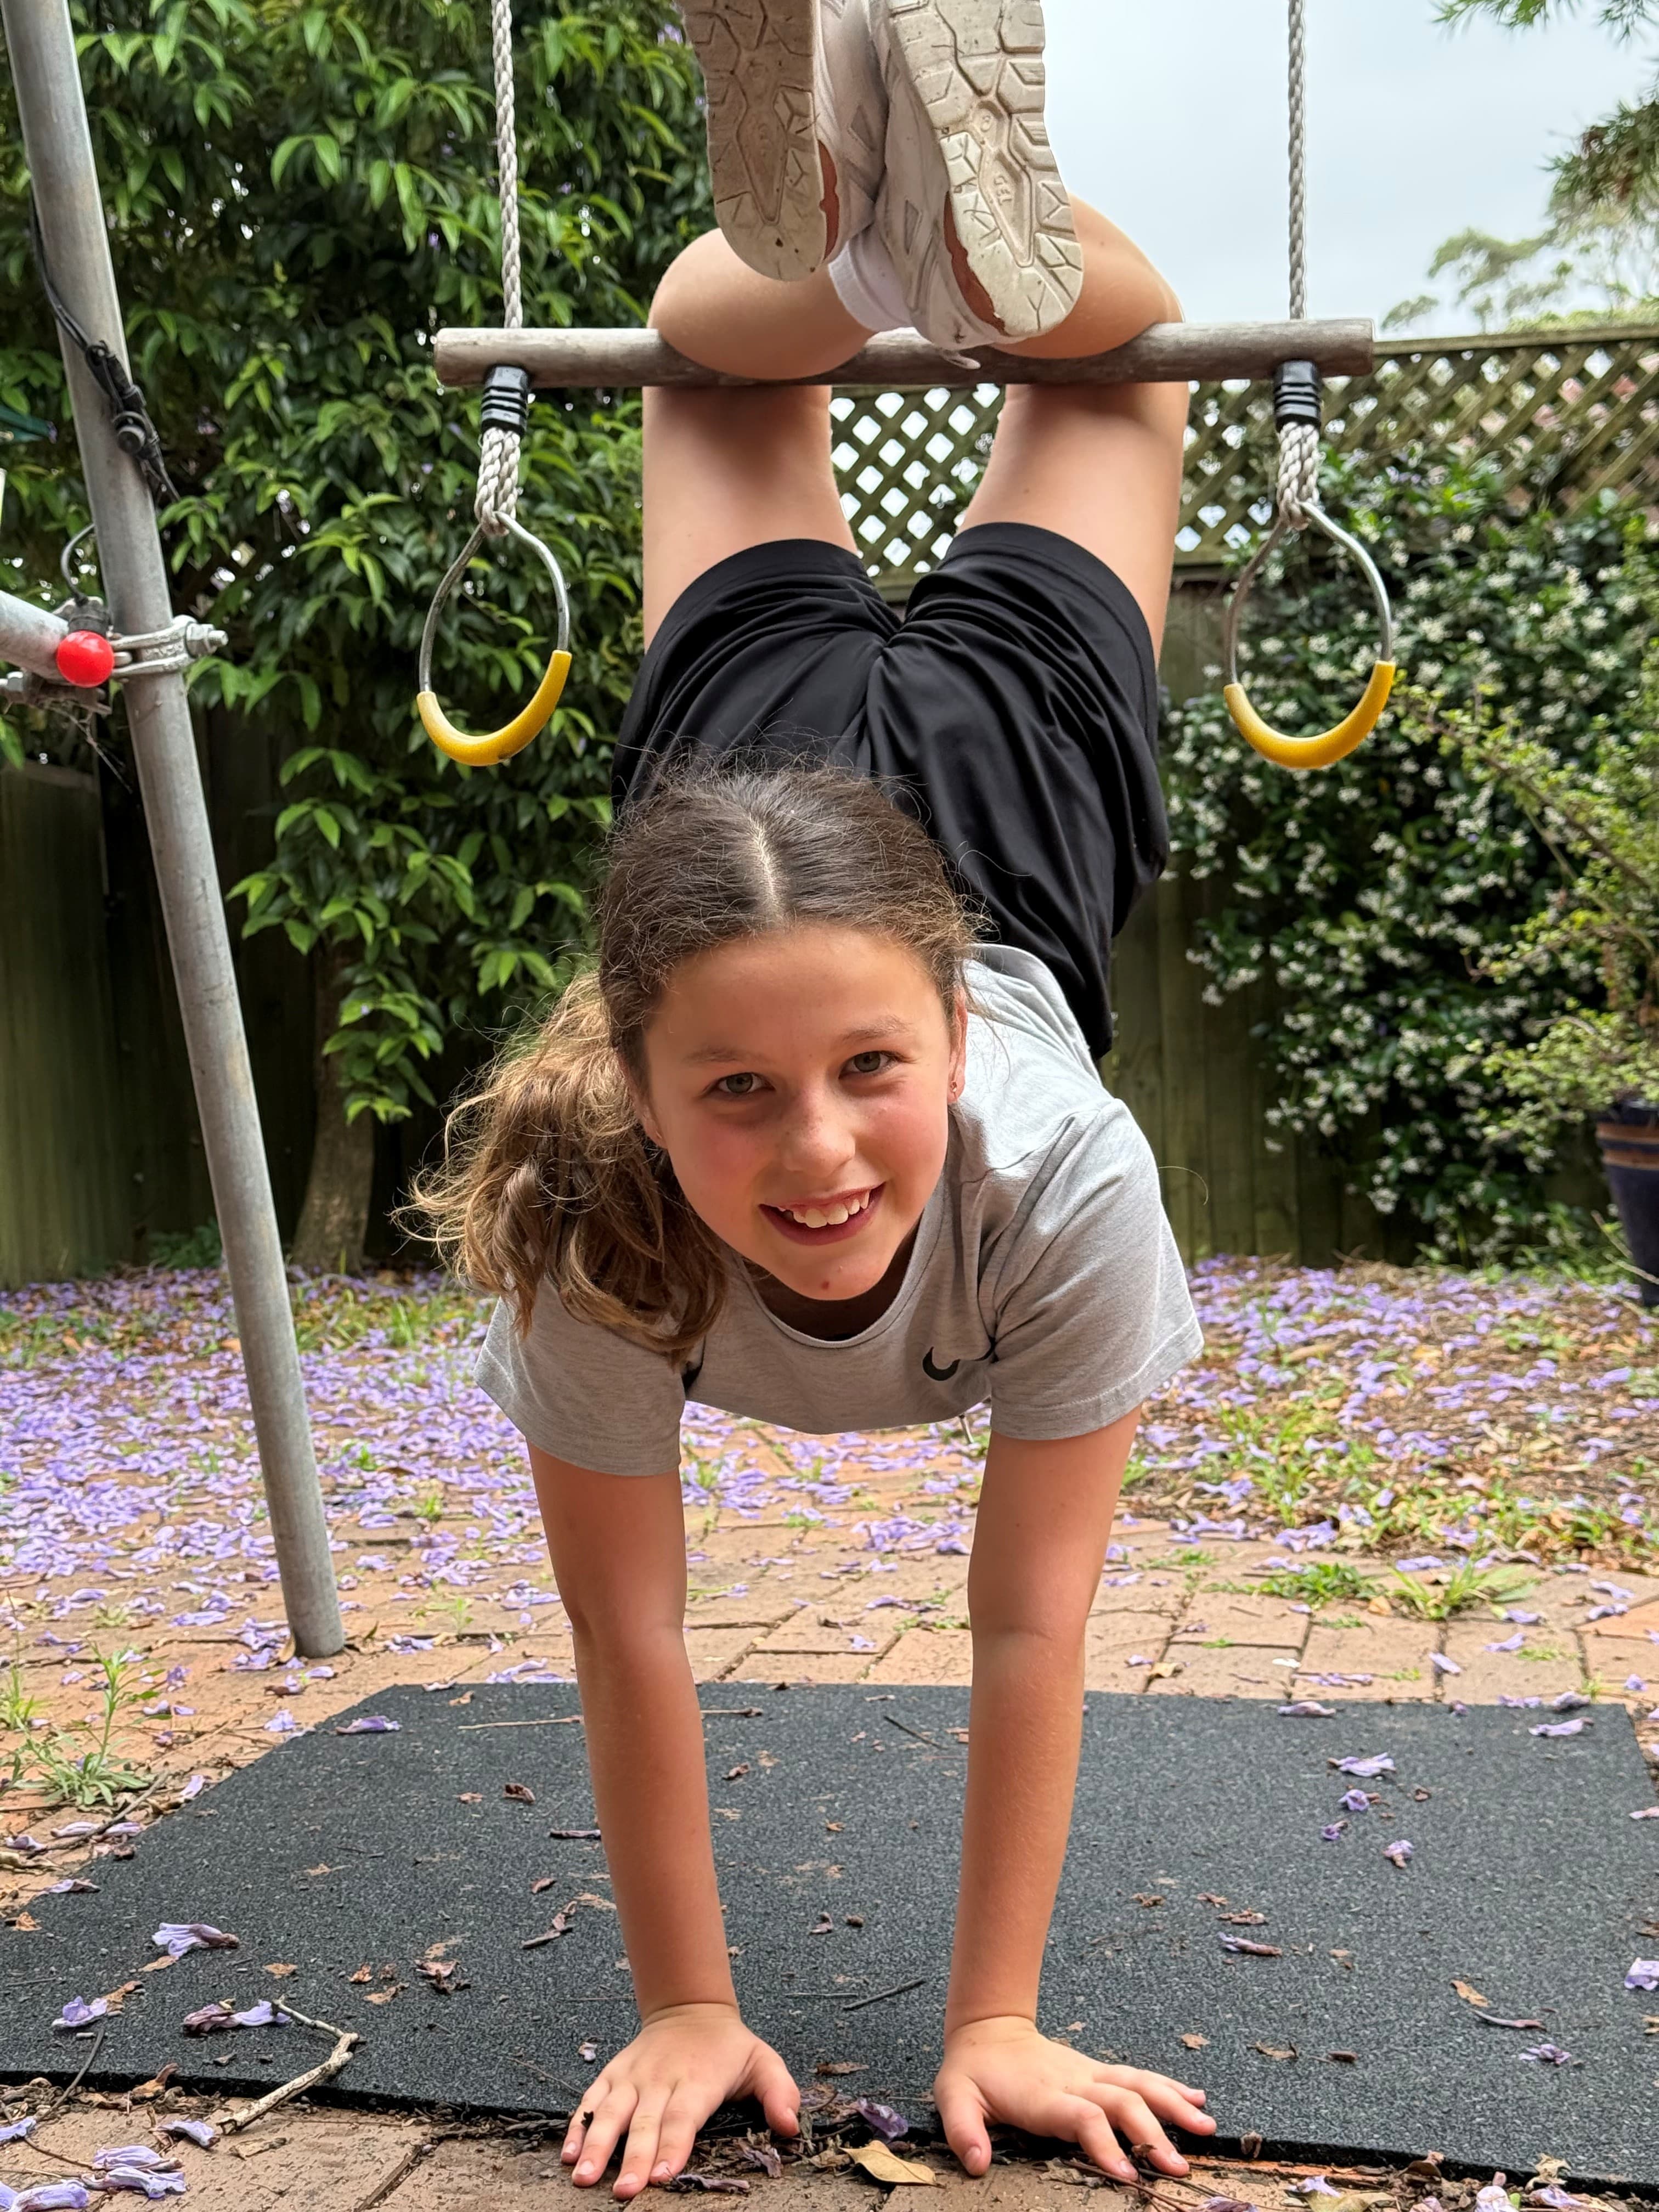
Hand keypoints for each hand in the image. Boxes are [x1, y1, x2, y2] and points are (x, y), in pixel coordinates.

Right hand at [561, 2002, 799, 2198]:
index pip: (684, 2116)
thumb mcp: (762, 2061)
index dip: (674, 2145)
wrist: (689, 2008)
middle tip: (623, 2192)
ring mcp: (633, 2077)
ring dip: (596, 2145)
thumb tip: (790, 2126)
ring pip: (611, 2112)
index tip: (664, 2176)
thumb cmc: (728, 2047)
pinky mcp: (613, 2075)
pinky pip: (591, 2100)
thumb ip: (780, 2092)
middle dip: (633, 2158)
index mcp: (698, 2080)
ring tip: (583, 2177)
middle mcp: (661, 2079)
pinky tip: (568, 2153)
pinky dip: (578, 2125)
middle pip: (645, 2122)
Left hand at [934, 2016, 1215, 2180]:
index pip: (1082, 2117)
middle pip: (1121, 2102)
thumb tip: (975, 2163)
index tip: (1128, 2174)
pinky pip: (1139, 2076)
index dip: (1105, 2143)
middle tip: (1178, 2167)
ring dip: (1173, 2104)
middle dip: (1152, 2133)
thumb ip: (963, 2129)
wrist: (988, 2031)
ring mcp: (1090, 2074)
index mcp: (1043, 2095)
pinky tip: (1197, 2098)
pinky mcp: (1098, 2072)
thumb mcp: (953, 2096)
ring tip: (1205, 2126)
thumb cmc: (973, 2072)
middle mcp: (1073, 2081)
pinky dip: (1170, 2086)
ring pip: (1138, 2084)